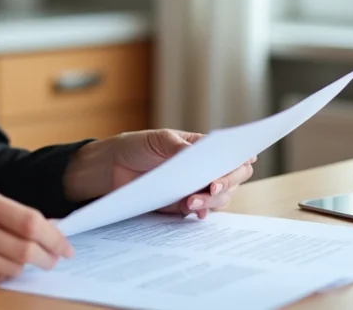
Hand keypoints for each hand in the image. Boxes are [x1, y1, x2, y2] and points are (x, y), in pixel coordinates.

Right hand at [0, 185, 73, 288]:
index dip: (54, 237)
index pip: (29, 221)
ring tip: (19, 262)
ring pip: (11, 267)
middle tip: (53, 260)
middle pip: (25, 248)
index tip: (66, 247)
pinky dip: (1, 277)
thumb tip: (46, 229)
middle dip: (47, 257)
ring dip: (22, 268)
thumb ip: (6, 212)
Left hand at [66, 130, 255, 218]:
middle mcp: (203, 169)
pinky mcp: (182, 205)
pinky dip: (201, 212)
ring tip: (193, 200)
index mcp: (201, 148)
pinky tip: (195, 211)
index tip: (240, 164)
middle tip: (213, 186)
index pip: (231, 154)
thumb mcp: (158, 140)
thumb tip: (199, 155)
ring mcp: (195, 187)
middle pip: (232, 179)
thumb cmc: (137, 146)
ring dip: (212, 200)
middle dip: (227, 183)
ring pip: (219, 198)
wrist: (112, 168)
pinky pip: (199, 211)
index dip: (240, 160)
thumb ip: (179, 148)